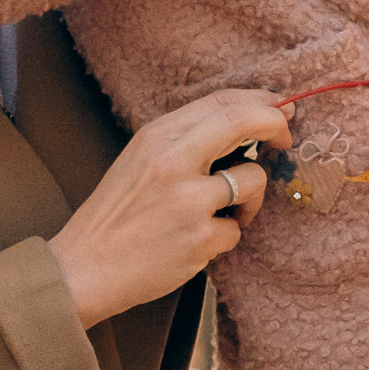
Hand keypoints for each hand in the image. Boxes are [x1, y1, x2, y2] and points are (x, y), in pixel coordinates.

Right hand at [49, 89, 292, 330]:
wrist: (83, 267)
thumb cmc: (117, 216)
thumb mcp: (140, 161)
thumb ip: (184, 141)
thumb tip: (244, 126)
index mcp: (156, 137)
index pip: (221, 102)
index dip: (260, 102)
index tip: (278, 111)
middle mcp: (172, 160)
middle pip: (244, 121)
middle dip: (276, 126)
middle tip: (285, 140)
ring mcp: (188, 200)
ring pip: (253, 180)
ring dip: (250, 199)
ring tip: (226, 216)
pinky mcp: (200, 237)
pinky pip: (237, 230)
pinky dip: (225, 237)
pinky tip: (197, 244)